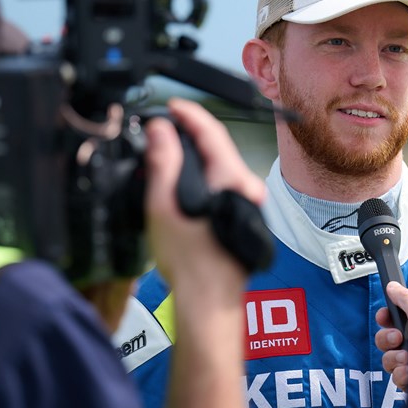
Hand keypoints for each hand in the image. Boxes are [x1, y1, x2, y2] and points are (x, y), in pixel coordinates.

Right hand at [143, 97, 265, 290]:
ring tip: (165, 151)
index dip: (189, 114)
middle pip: (216, 146)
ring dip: (193, 154)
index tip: (171, 106)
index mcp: (231, 179)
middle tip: (161, 128)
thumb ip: (163, 162)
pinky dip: (200, 173)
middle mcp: (245, 186)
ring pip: (218, 164)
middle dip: (188, 133)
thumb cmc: (191, 263)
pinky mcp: (240, 212)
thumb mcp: (164, 206)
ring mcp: (246, 201)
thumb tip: (161, 130)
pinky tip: (180, 179)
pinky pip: (220, 181)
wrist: (208, 301)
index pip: (211, 131)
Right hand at [375, 282, 407, 390]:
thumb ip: (405, 298)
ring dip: (395, 358)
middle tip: (398, 338)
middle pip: (385, 340)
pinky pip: (397, 378)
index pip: (395, 320)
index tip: (384, 317)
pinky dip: (403, 375)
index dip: (385, 318)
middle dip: (386, 338)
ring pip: (388, 361)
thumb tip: (392, 286)